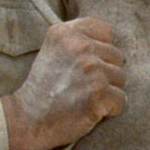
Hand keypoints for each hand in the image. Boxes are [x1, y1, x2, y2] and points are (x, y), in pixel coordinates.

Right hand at [1, 17, 125, 149]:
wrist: (28, 119)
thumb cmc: (43, 88)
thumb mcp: (52, 50)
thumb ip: (76, 39)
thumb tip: (109, 40)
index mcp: (65, 32)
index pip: (105, 30)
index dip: (101, 48)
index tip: (89, 62)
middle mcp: (80, 46)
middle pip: (116, 55)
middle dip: (105, 72)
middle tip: (82, 85)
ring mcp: (91, 68)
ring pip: (120, 77)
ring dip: (108, 90)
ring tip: (85, 97)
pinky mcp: (99, 92)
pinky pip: (121, 99)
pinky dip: (110, 109)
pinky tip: (91, 109)